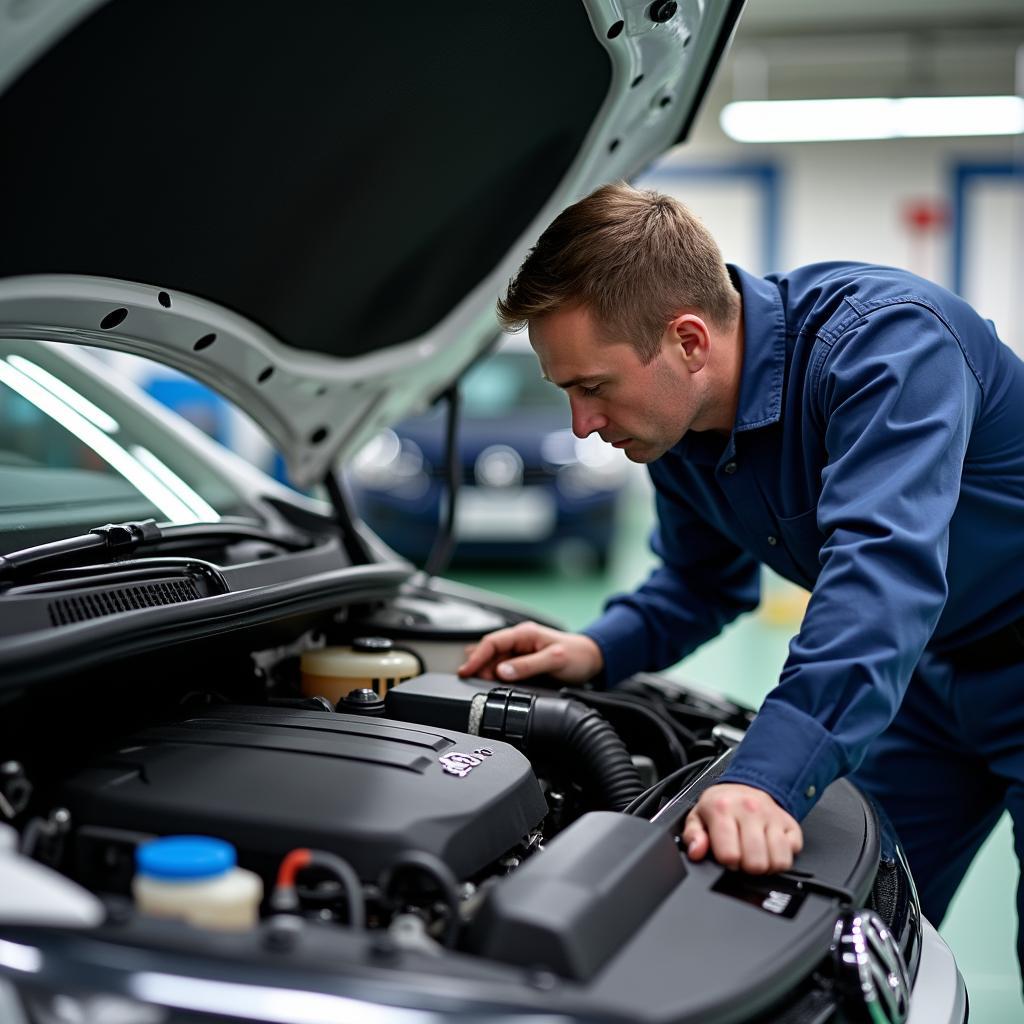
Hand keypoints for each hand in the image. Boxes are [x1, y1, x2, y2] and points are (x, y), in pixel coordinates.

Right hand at [457, 621, 603, 684]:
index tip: (465, 671)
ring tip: (474, 682)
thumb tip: (502, 672)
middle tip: (466, 681)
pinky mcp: (525, 661)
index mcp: (525, 634)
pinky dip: (493, 674)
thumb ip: (528, 665)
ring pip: (495, 659)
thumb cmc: (577, 655)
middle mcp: (521, 640)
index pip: (492, 642)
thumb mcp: (554, 660)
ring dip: (484, 670)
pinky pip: (504, 666)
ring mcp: (522, 650)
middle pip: (490, 651)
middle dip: (477, 665)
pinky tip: (489, 681)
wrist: (593, 659)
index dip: (476, 657)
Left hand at [681, 783, 802, 873]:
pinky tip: (769, 848)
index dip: (727, 862)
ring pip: (778, 861)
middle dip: (747, 867)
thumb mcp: (697, 816)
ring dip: (766, 865)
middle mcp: (750, 810)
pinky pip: (794, 852)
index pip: (730, 855)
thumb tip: (696, 852)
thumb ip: (692, 836)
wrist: (745, 784)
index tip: (726, 856)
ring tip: (755, 854)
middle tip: (742, 856)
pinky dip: (783, 856)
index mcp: (722, 809)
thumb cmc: (720, 805)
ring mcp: (772, 816)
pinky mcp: (790, 822)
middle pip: (756, 863)